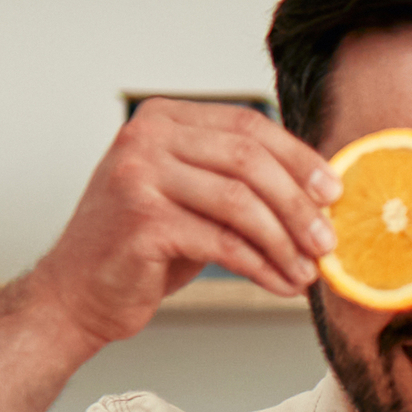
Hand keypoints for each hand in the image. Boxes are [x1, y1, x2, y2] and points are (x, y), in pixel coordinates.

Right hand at [11, 99, 337, 350]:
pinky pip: (224, 243)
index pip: (249, 126)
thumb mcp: (194, 196)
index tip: (334, 193)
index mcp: (164, 118)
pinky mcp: (141, 221)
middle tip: (328, 242)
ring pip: (241, 203)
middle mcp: (145, 138)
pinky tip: (281, 284)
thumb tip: (320, 189)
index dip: (299, 159)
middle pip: (250, 162)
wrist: (78, 292)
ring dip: (286, 242)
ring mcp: (138, 176)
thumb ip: (240, 179)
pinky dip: (263, 267)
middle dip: (299, 206)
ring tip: (308, 271)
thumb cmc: (142, 246)